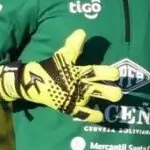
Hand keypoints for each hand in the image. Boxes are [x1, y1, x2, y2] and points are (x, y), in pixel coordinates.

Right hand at [0, 29, 123, 121]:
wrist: (30, 83)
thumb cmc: (49, 68)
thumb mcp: (61, 56)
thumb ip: (73, 45)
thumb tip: (82, 31)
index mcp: (78, 72)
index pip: (94, 71)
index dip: (107, 73)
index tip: (117, 74)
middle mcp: (78, 85)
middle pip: (97, 89)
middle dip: (109, 91)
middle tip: (119, 93)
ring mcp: (74, 97)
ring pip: (92, 99)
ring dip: (104, 100)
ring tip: (116, 100)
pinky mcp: (68, 107)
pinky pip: (82, 114)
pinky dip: (91, 116)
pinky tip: (101, 117)